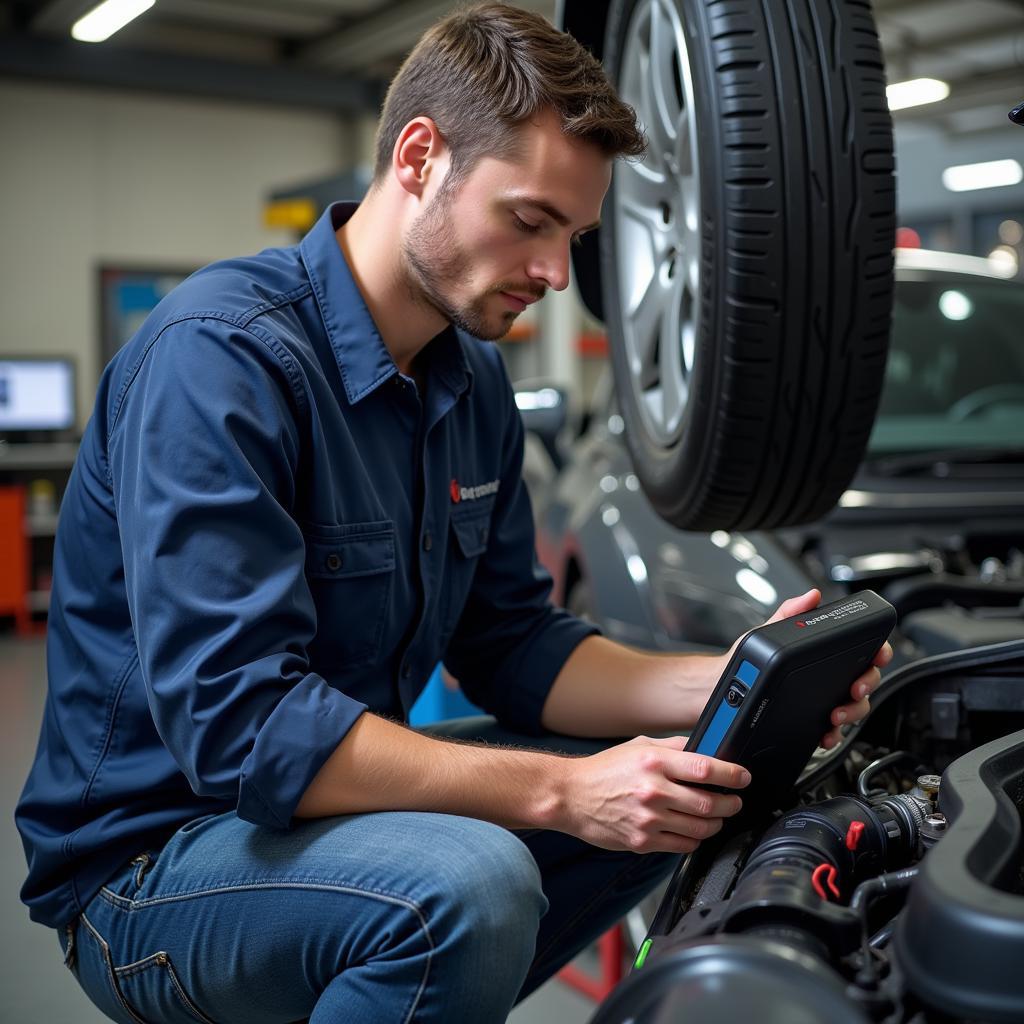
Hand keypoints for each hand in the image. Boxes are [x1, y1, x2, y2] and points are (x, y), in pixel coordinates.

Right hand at [561, 735, 749, 853]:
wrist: (571, 796)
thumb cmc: (604, 770)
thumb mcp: (638, 745)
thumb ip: (673, 747)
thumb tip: (705, 748)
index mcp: (654, 762)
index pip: (705, 769)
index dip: (732, 775)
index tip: (743, 777)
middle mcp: (653, 791)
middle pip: (709, 802)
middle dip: (730, 803)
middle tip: (735, 801)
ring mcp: (648, 819)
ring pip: (700, 828)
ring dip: (716, 823)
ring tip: (717, 816)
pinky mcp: (643, 841)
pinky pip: (683, 845)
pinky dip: (695, 839)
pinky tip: (694, 830)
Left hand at [758, 589, 893, 749]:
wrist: (725, 693)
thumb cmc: (745, 663)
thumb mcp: (766, 635)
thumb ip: (789, 614)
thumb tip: (810, 597)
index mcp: (822, 655)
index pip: (861, 651)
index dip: (877, 652)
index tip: (877, 655)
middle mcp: (827, 679)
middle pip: (865, 681)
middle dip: (866, 685)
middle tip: (855, 687)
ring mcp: (822, 701)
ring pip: (854, 709)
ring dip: (852, 712)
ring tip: (835, 713)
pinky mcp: (812, 723)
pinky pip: (833, 732)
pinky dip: (833, 735)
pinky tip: (825, 734)